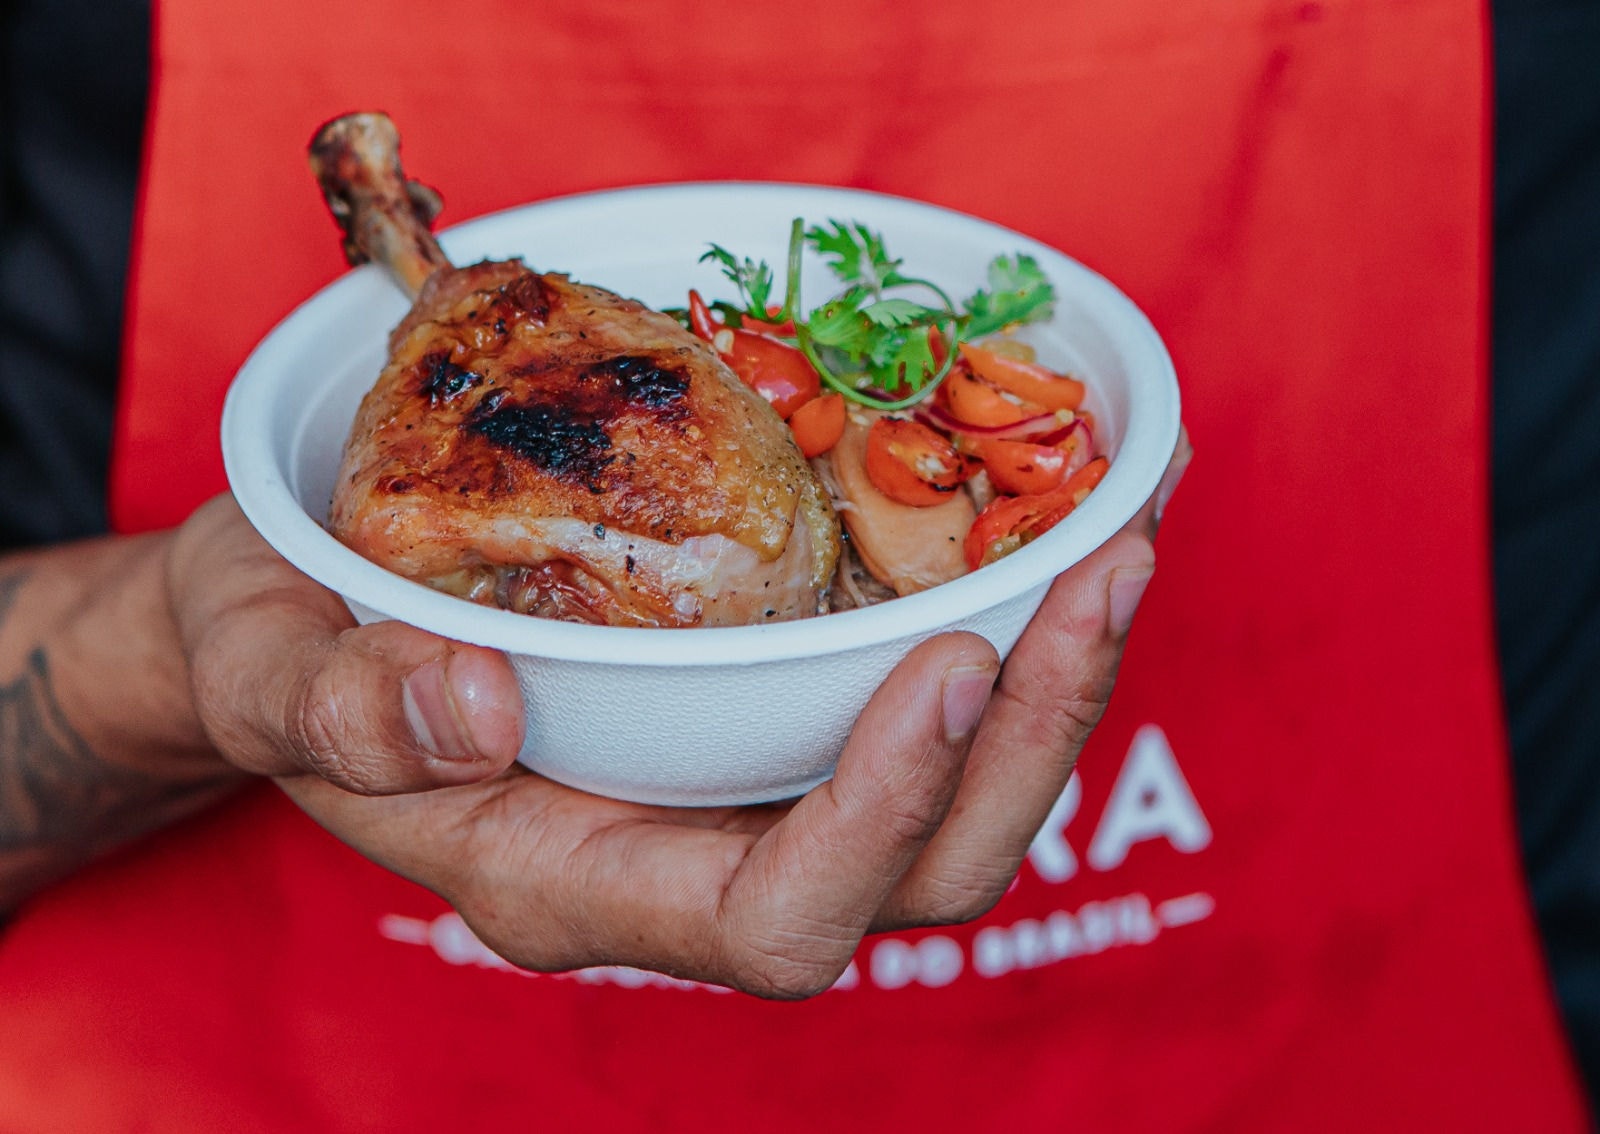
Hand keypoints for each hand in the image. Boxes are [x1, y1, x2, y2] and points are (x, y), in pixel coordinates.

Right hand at [174, 429, 1188, 997]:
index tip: (948, 662)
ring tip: (1123, 527)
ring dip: (1055, 677)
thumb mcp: (265, 663)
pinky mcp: (773, 707)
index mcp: (576, 878)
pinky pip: (923, 694)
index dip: (881, 819)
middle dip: (1031, 740)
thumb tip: (466, 703)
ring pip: (954, 797)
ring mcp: (744, 784)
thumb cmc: (283, 644)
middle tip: (1102, 570)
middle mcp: (686, 854)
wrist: (307, 613)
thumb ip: (329, 705)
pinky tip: (1058, 507)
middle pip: (919, 876)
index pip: (774, 916)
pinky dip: (1010, 613)